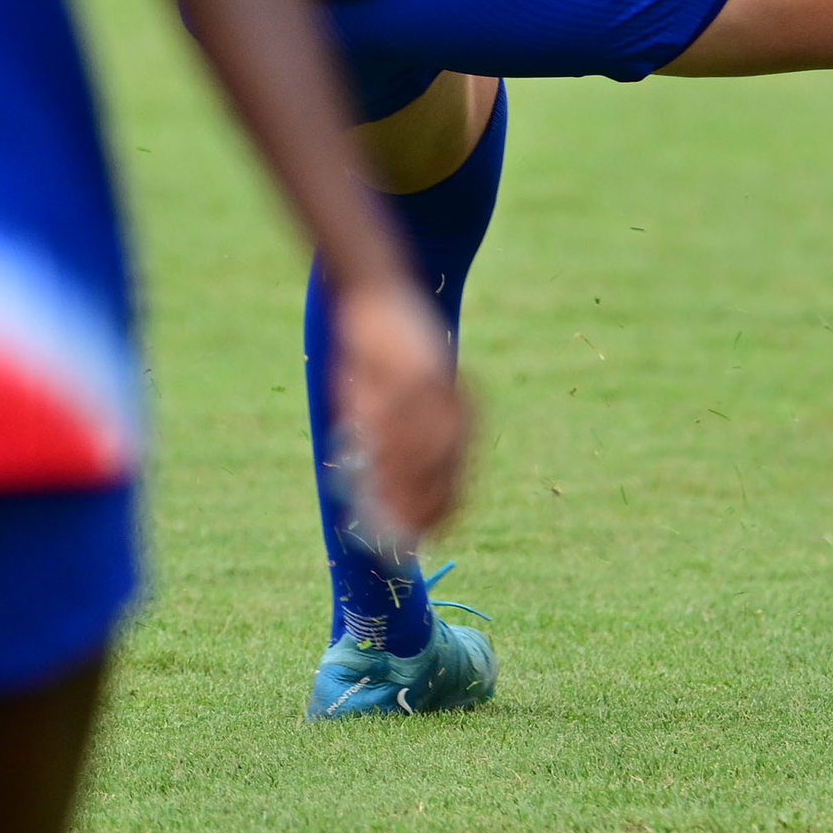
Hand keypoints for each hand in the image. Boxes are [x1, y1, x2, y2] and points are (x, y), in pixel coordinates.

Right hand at [325, 270, 468, 551]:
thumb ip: (389, 438)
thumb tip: (378, 487)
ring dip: (406, 487)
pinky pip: (402, 419)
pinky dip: (389, 450)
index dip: (446, 503)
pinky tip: (374, 472)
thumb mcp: (388, 398)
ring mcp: (433, 387)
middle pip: (447, 463)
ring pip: (426, 448)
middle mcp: (452, 399)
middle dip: (426, 503)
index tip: (432, 536)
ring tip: (390, 519)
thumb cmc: (380, 352)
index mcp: (457, 407)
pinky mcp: (410, 371)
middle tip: (407, 538)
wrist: (377, 294)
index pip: (458, 466)